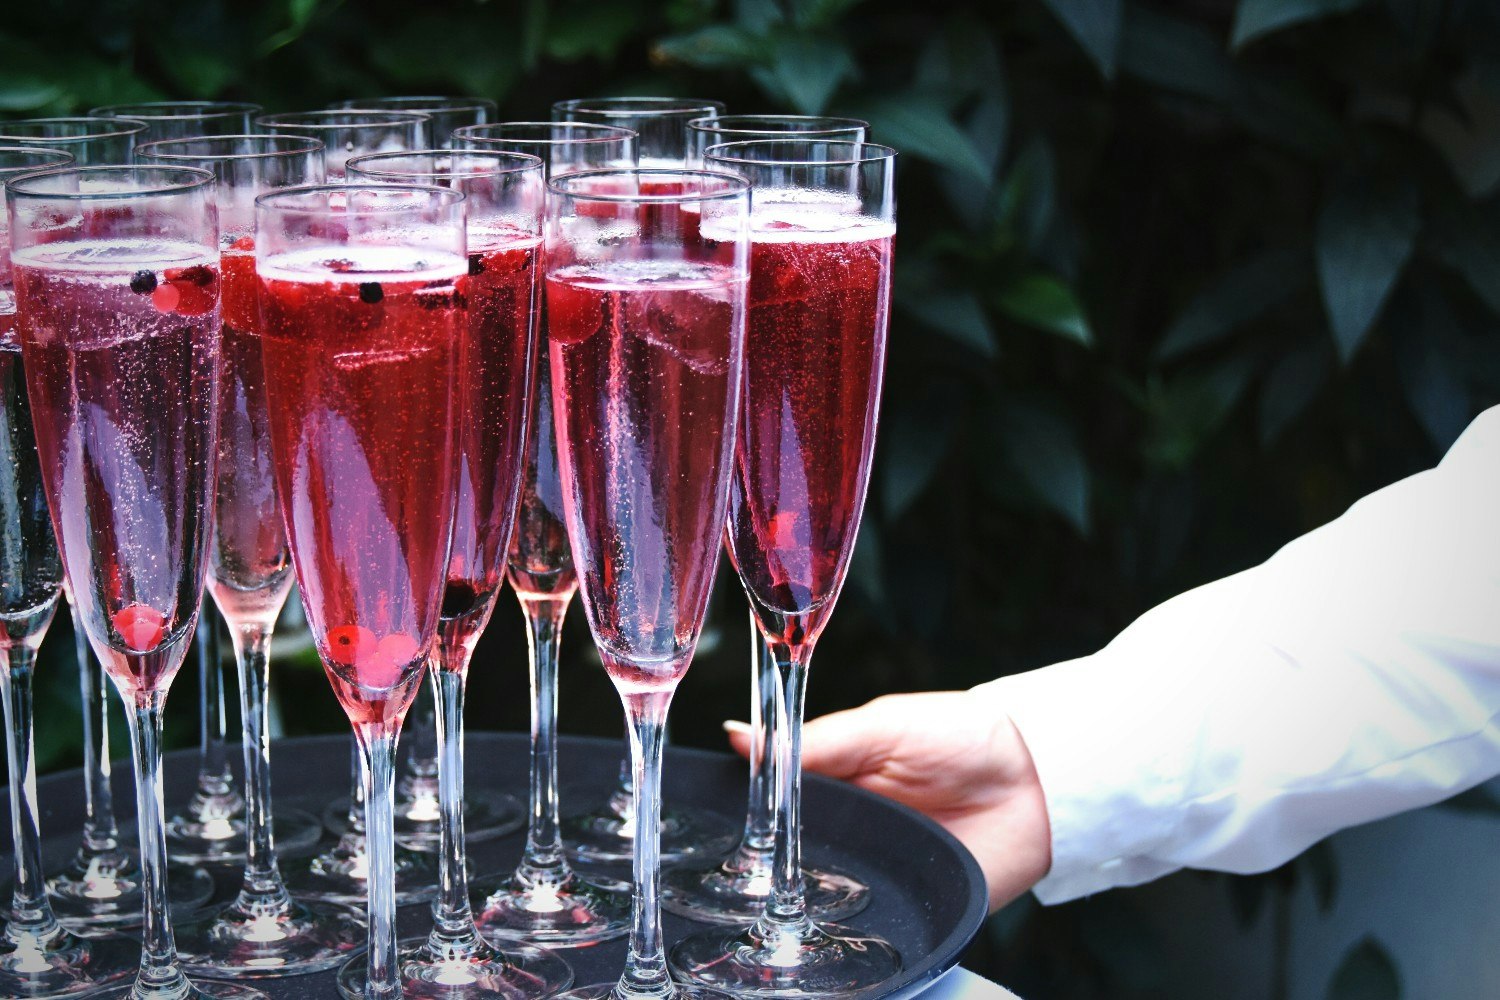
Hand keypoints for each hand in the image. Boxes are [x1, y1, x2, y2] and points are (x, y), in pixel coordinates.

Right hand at [726, 687, 1050, 911]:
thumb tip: (739, 737)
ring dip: (797, 891)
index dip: (747, 807)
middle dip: (764, 857)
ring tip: (772, 890)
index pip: (771, 799)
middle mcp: (848, 827)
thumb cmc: (963, 737)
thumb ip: (817, 742)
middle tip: (738, 857)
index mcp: (834, 778)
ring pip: (815, 891)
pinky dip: (842, 922)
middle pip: (785, 851)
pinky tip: (823, 916)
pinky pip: (861, 923)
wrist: (1037, 781)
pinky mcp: (903, 906)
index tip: (719, 811)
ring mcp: (872, 870)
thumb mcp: (883, 727)